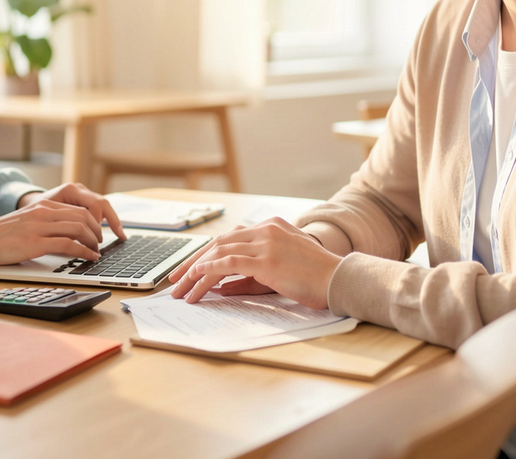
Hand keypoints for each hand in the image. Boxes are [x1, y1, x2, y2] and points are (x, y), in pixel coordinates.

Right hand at [0, 183, 124, 265]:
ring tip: (96, 252)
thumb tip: (68, 235)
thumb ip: (46, 223)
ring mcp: (40, 226)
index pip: (78, 209)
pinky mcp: (35, 242)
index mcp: (43, 205)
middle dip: (97, 231)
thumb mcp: (28, 221)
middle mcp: (44, 212)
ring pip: (79, 228)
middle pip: (83, 217)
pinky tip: (89, 257)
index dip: (93, 221)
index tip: (98, 233)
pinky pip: (68, 244)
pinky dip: (84, 251)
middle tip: (100, 243)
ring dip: (93, 241)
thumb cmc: (1, 235)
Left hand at [167, 218, 341, 308]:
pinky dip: (209, 270)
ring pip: (220, 254)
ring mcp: (266, 242)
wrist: (339, 279)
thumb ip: (251, 275)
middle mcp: (266, 229)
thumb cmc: (315, 278)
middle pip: (219, 243)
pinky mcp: (267, 259)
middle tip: (175, 280)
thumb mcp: (280, 271)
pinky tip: (196, 279)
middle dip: (193, 262)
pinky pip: (229, 263)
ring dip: (196, 272)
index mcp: (271, 226)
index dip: (206, 254)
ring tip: (181, 290)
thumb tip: (222, 287)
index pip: (229, 238)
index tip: (189, 269)